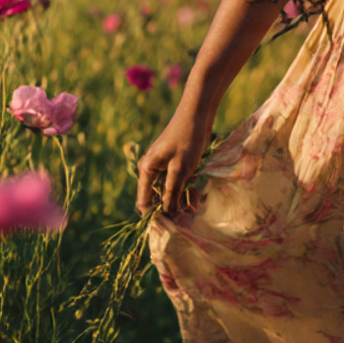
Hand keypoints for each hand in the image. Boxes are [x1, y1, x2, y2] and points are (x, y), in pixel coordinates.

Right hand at [135, 100, 213, 216]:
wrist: (198, 113)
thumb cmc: (187, 139)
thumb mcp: (180, 169)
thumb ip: (172, 192)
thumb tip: (166, 214)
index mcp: (147, 170)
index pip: (144, 202)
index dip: (155, 216)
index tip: (168, 229)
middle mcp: (152, 169)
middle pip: (157, 197)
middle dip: (170, 209)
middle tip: (184, 221)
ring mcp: (164, 165)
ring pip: (169, 190)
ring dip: (180, 199)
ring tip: (192, 211)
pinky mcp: (176, 162)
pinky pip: (178, 181)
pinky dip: (186, 188)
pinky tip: (195, 195)